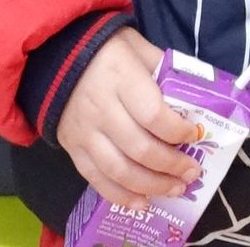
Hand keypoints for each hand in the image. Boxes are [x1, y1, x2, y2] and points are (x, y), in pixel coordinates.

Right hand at [57, 30, 200, 207]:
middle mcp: (100, 107)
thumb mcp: (137, 46)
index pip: (153, 114)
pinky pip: (96, 179)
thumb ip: (162, 68)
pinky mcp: (72, 147)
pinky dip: (121, 196)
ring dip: (152, 186)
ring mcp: (84, 131)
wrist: (54, 53)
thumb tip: (193, 96)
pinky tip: (142, 203)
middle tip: (191, 172)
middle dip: (171, 165)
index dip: (178, 131)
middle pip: (140, 148)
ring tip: (176, 189)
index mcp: (120, 77)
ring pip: (120, 170)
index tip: (195, 134)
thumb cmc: (105, 48)